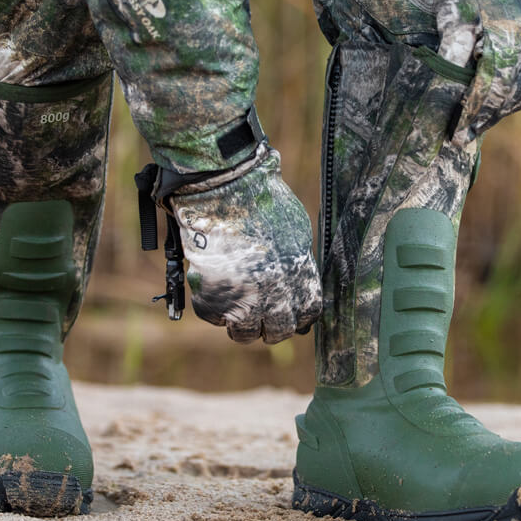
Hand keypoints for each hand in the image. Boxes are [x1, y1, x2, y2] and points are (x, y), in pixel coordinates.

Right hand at [168, 147, 321, 342]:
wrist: (224, 187)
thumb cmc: (259, 199)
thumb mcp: (294, 231)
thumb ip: (296, 262)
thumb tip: (295, 283)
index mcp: (299, 275)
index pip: (309, 313)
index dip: (299, 318)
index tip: (293, 318)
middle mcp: (275, 294)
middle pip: (278, 330)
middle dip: (271, 328)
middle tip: (262, 321)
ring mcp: (243, 299)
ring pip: (245, 334)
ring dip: (241, 326)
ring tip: (235, 311)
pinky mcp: (212, 298)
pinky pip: (214, 317)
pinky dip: (213, 308)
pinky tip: (213, 292)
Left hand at [435, 0, 520, 144]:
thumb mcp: (453, 17)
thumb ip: (453, 56)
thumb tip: (446, 97)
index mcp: (510, 34)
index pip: (491, 86)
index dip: (472, 113)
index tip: (455, 133)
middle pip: (511, 93)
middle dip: (486, 117)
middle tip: (461, 137)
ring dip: (501, 111)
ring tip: (476, 125)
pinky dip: (516, 97)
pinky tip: (496, 106)